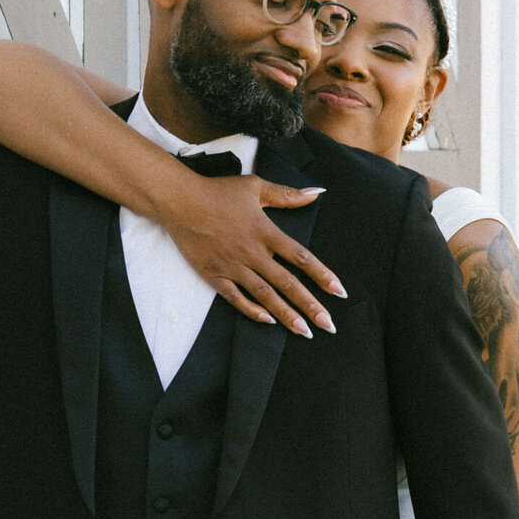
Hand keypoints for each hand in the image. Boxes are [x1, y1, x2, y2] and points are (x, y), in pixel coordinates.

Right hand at [157, 174, 345, 334]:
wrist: (179, 201)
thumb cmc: (217, 192)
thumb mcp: (255, 186)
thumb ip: (287, 195)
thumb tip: (316, 193)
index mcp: (265, 231)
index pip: (300, 257)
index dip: (322, 275)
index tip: (339, 291)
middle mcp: (252, 252)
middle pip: (287, 284)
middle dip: (310, 306)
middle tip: (328, 325)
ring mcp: (233, 266)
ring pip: (265, 295)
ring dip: (286, 315)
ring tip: (304, 332)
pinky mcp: (214, 275)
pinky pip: (236, 298)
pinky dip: (252, 310)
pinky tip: (268, 321)